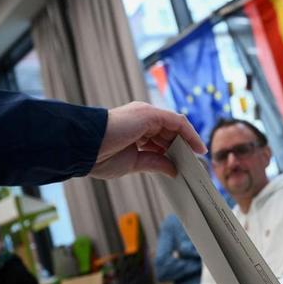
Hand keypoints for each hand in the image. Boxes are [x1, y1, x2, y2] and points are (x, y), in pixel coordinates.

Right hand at [90, 102, 205, 178]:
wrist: (84, 147)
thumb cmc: (99, 155)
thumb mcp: (134, 163)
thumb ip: (154, 162)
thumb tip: (173, 169)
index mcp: (134, 129)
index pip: (159, 138)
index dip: (173, 150)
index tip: (184, 163)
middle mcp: (141, 119)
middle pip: (170, 132)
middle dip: (183, 147)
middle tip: (195, 164)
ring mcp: (146, 114)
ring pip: (175, 126)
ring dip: (189, 142)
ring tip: (199, 159)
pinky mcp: (150, 114)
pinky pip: (177, 122)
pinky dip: (190, 134)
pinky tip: (198, 147)